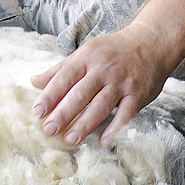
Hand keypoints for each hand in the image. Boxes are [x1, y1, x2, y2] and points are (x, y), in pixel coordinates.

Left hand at [30, 25, 168, 147]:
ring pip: (101, 105)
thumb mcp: (85, 53)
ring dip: (84, 124)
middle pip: (80, 94)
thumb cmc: (113, 51)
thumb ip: (59, 69)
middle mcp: (103, 69)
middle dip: (63, 113)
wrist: (151, 43)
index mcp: (87, 57)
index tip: (37, 112)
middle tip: (48, 130)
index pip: (64, 77)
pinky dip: (115, 128)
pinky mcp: (138, 93)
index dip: (50, 95)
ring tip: (70, 140)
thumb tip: (33, 81)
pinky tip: (104, 140)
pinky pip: (126, 113)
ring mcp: (122, 82)